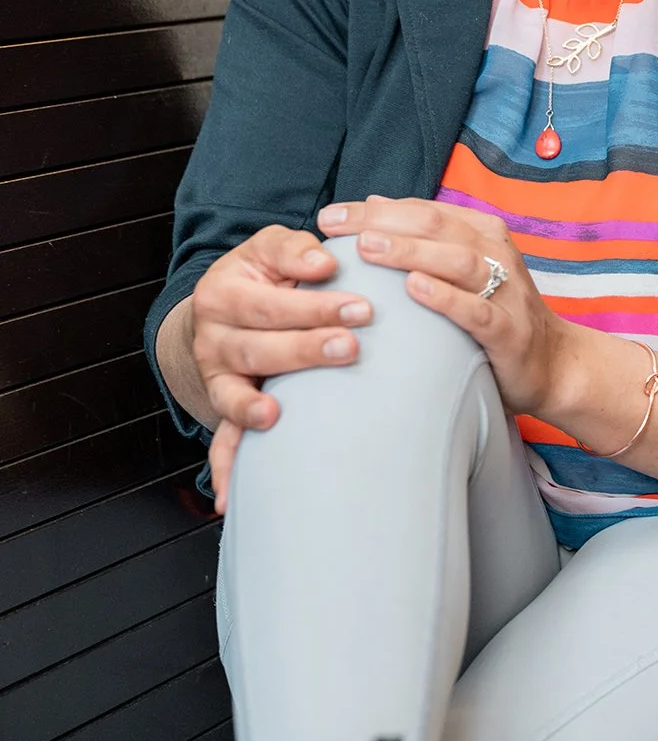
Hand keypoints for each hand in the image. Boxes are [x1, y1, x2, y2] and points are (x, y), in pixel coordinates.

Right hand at [188, 225, 373, 510]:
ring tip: (279, 413)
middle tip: (351, 347)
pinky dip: (224, 465)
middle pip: (258, 346)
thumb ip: (295, 250)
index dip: (315, 305)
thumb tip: (323, 264)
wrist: (224, 304)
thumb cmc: (263, 273)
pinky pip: (221, 438)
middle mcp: (212, 335)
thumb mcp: (271, 248)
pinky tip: (228, 493)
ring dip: (257, 407)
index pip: (271, 301)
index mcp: (223, 290)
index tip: (362, 307)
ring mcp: (215, 374)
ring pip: (235, 392)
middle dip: (305, 349)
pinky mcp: (221, 403)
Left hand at [316, 197, 578, 417]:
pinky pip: (477, 310)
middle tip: (336, 226)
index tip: (329, 216)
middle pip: (435, 226)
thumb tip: (372, 204)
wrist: (553, 364)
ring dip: (410, 252)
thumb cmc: (497, 313)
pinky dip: (446, 297)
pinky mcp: (510, 329)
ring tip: (368, 248)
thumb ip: (424, 238)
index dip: (374, 210)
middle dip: (382, 223)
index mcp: (482, 232)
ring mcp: (506, 290)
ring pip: (456, 261)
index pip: (422, 210)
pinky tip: (415, 290)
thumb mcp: (462, 268)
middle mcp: (496, 253)